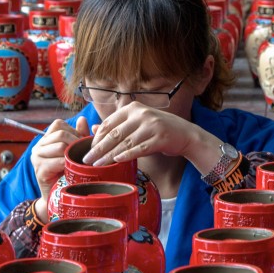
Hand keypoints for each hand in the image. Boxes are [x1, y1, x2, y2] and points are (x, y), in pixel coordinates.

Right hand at [30, 117, 89, 221]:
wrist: (58, 198)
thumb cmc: (68, 173)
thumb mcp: (74, 152)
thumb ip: (78, 136)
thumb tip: (82, 119)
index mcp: (46, 140)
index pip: (59, 124)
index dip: (73, 131)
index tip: (82, 143)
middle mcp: (38, 147)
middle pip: (60, 133)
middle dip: (76, 142)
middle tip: (84, 154)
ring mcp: (36, 158)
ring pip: (59, 146)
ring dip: (73, 154)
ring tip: (79, 162)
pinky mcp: (39, 170)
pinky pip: (58, 161)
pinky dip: (69, 165)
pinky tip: (74, 170)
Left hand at [84, 103, 217, 170]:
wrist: (186, 134)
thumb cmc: (159, 129)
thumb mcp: (138, 123)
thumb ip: (117, 126)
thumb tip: (93, 130)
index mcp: (133, 108)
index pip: (109, 123)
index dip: (97, 137)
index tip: (88, 149)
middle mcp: (141, 114)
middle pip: (115, 133)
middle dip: (99, 148)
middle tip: (87, 159)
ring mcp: (151, 125)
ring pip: (125, 142)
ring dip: (109, 155)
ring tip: (98, 165)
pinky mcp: (160, 138)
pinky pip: (139, 149)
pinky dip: (127, 155)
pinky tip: (117, 161)